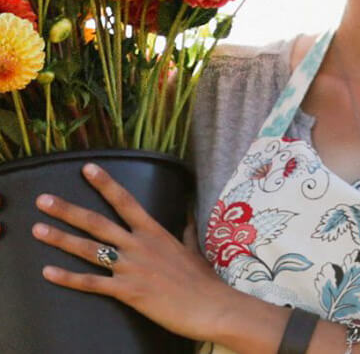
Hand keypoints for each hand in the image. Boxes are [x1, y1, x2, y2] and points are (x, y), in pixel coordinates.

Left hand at [32, 162, 228, 341]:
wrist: (207, 305)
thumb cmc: (202, 278)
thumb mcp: (193, 247)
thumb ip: (185, 229)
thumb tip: (188, 213)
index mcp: (153, 231)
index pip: (125, 200)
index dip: (105, 183)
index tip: (87, 168)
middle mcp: (138, 244)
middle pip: (96, 222)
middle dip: (68, 210)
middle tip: (44, 200)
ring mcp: (130, 267)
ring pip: (88, 250)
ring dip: (60, 239)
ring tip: (38, 229)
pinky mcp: (126, 291)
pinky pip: (90, 283)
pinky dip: (68, 278)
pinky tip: (48, 272)